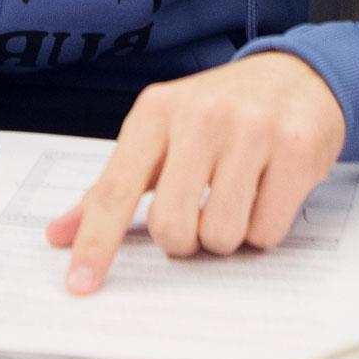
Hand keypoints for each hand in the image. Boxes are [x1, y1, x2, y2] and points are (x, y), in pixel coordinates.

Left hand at [45, 52, 346, 292]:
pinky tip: (265, 191)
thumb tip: (62, 232)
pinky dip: (262, 228)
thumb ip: (112, 185)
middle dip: (183, 238)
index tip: (80, 283)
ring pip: (221, 235)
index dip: (96, 242)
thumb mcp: (159, 133)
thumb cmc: (218, 111)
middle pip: (171, 227)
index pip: (114, 190)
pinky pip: (266, 232)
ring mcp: (249, 131)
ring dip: (225, 234)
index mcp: (153, 113)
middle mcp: (198, 117)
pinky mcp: (295, 151)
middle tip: (196, 212)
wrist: (296, 75)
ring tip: (233, 196)